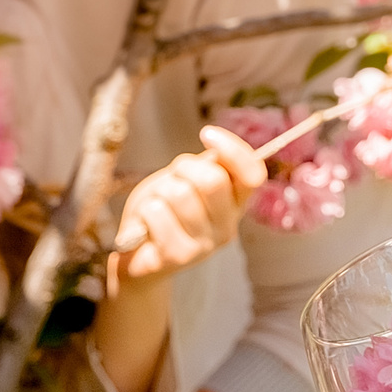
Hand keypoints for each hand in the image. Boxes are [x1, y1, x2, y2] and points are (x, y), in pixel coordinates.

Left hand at [108, 126, 265, 288]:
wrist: (137, 255)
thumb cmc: (164, 210)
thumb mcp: (187, 181)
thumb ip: (207, 166)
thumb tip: (219, 147)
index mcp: (236, 204)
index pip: (253, 174)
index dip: (233, 150)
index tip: (207, 134)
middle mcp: (228, 227)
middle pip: (212, 181)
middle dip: (183, 168)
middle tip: (173, 177)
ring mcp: (204, 245)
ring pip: (179, 194)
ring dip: (160, 191)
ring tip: (158, 206)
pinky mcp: (178, 257)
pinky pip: (157, 212)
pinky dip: (145, 210)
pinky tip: (147, 224)